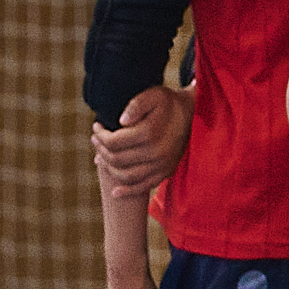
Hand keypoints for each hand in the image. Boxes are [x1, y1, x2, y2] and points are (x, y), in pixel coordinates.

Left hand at [92, 84, 191, 198]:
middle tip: (95, 140)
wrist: (192, 114)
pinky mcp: (166, 171)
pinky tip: (115, 192)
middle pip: (117, 159)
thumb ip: (136, 105)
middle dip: (101, 150)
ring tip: (101, 156)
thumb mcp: (153, 96)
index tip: (96, 127)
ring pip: (127, 175)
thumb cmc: (168, 104)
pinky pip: (144, 186)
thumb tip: (121, 122)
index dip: (100, 136)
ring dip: (109, 168)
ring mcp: (162, 164)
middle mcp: (157, 152)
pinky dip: (128, 191)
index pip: (113, 142)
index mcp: (150, 133)